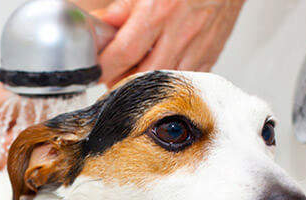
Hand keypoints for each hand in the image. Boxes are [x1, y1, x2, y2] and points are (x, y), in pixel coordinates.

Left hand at [94, 0, 244, 85]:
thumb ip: (124, 8)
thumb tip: (100, 25)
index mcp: (159, 11)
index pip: (122, 53)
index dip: (103, 67)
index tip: (94, 69)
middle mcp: (180, 33)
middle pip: (141, 76)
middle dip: (120, 80)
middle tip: (111, 74)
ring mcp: (198, 48)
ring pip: (162, 82)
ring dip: (143, 83)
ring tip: (133, 72)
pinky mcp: (211, 56)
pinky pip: (184, 79)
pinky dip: (168, 80)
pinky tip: (159, 69)